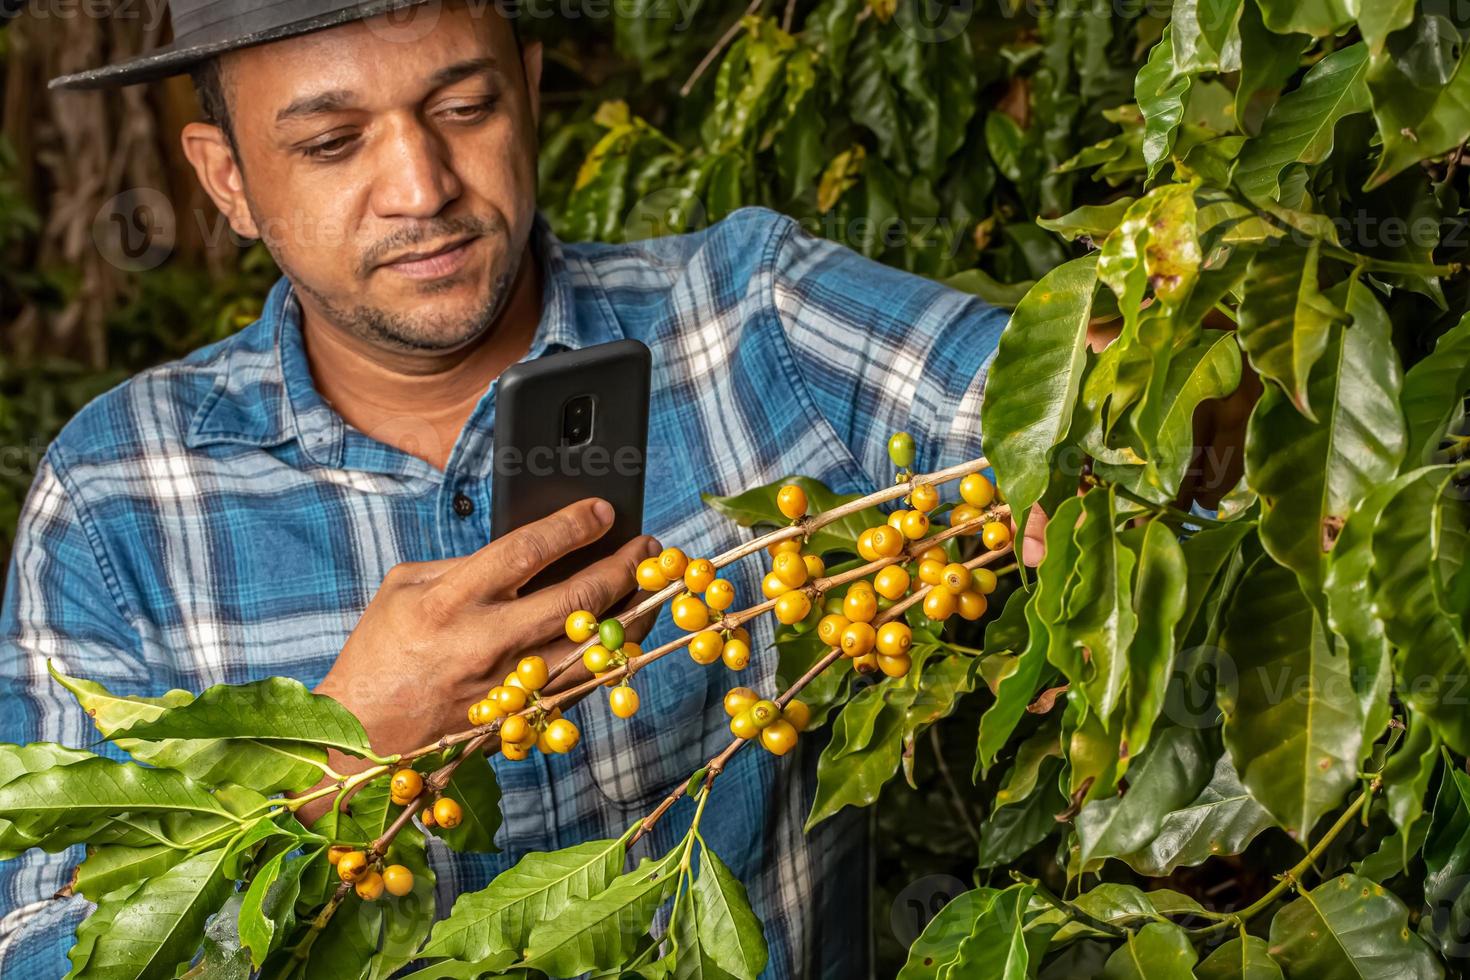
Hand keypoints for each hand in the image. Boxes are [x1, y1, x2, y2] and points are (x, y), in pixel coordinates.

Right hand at [315, 498, 658, 765]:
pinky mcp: (520, 718)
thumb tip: (528, 551)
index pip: (526, 551)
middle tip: (649, 548)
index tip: (604, 510)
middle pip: (575, 600)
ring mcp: (507, 686)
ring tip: (654, 585)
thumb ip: (467, 565)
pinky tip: (628, 632)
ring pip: (591, 648)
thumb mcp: (406, 588)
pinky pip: (582, 684)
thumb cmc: (381, 653)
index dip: (573, 527)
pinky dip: (612, 655)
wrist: (361, 736)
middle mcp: (484, 643)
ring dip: (632, 613)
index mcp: (450, 601)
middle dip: (622, 568)